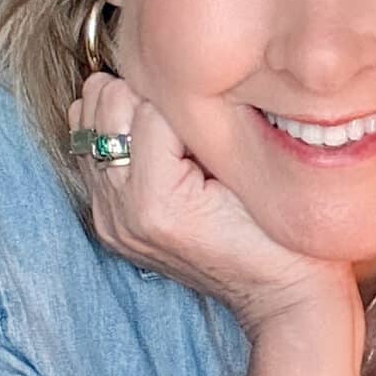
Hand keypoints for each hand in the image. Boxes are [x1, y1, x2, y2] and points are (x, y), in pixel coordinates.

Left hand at [70, 68, 362, 341]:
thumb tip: (178, 78)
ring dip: (127, 113)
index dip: (190, 99)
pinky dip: (119, 137)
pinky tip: (157, 150)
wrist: (284, 298)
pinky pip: (92, 154)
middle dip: (145, 97)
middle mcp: (121, 214)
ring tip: (172, 132)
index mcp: (155, 203)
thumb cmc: (287, 240)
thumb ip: (209, 129)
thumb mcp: (257, 174)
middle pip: (104, 104)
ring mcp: (112, 221)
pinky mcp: (111, 224)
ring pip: (88, 122)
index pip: (149, 104)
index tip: (219, 117)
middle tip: (190, 119)